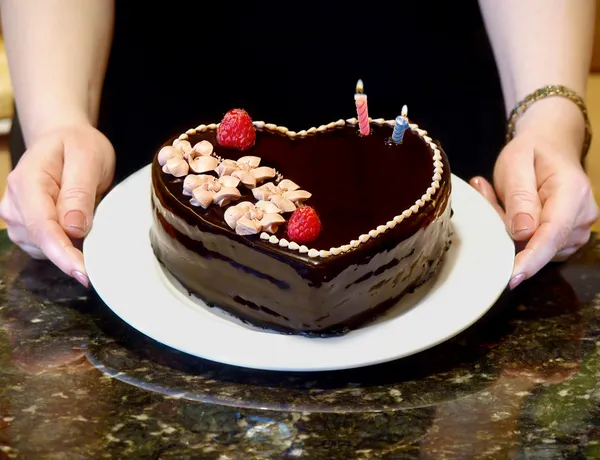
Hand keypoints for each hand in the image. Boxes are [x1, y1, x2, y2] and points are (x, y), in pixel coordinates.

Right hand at [0, 124, 114, 285]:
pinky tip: (80, 228)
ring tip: (91, 218)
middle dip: (73, 253)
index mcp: (26, 182)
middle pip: (43, 243)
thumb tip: (74, 228)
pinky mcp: (27, 229)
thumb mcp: (88, 158)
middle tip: (105, 247)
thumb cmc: (79, 146)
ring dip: (72, 246)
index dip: (63, 254)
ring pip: (46, 250)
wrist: (65, 140)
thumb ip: (79, 192)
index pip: (42, 227)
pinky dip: (68, 246)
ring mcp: (18, 219)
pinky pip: (48, 248)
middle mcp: (15, 204)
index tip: (84, 274)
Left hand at [470, 98, 598, 289]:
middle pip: (538, 243)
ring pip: (532, 247)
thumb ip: (519, 197)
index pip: (552, 234)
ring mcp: (576, 231)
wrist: (550, 147)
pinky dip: (513, 233)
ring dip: (507, 229)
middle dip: (505, 229)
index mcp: (573, 194)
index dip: (531, 258)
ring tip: (496, 194)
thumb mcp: (516, 163)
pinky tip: (507, 209)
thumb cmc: (531, 152)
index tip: (512, 277)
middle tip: (485, 191)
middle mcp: (581, 217)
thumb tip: (522, 233)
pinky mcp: (565, 240)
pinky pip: (532, 247)